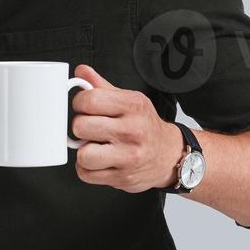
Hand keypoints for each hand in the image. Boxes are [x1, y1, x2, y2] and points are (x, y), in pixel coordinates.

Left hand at [70, 64, 184, 192]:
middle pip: (81, 126)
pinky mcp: (122, 178)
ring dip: (84, 151)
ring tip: (95, 146)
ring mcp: (128, 157)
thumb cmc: (145, 127)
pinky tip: (98, 161)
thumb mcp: (129, 100)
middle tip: (90, 128)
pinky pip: (86, 174)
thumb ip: (102, 86)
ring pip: (83, 155)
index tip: (84, 107)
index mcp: (133, 106)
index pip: (90, 100)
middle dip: (80, 127)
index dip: (79, 103)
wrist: (170, 155)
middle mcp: (132, 131)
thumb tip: (81, 72)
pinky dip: (87, 169)